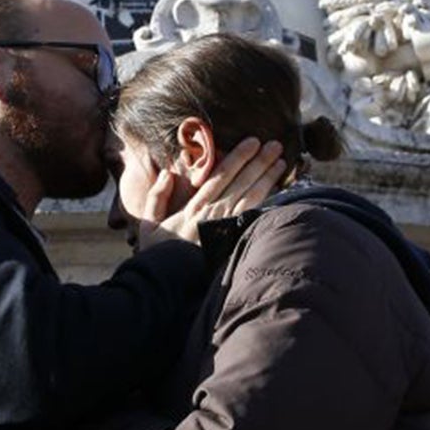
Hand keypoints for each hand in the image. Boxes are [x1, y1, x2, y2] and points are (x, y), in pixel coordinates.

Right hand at [140, 138, 286, 249]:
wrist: (167, 287)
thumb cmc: (158, 257)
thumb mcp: (148, 225)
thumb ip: (156, 198)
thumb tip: (167, 174)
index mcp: (193, 209)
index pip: (219, 177)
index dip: (237, 158)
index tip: (252, 142)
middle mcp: (212, 215)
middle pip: (239, 182)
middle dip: (258, 162)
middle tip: (276, 145)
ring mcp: (224, 229)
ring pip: (250, 197)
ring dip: (266, 178)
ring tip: (281, 162)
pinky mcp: (233, 243)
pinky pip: (253, 218)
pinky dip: (267, 202)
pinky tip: (279, 192)